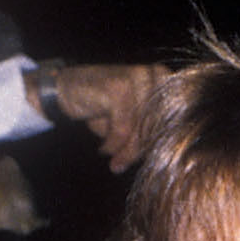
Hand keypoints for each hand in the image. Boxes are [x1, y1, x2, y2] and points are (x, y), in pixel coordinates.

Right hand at [47, 63, 167, 172]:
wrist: (67, 89)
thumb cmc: (102, 107)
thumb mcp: (129, 123)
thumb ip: (146, 135)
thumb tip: (160, 161)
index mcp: (164, 79)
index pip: (173, 121)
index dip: (158, 144)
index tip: (145, 163)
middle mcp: (155, 75)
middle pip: (157, 126)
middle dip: (139, 150)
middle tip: (121, 164)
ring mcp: (138, 78)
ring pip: (141, 130)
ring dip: (125, 150)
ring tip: (113, 159)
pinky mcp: (120, 88)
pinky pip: (122, 129)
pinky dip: (111, 143)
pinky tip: (103, 147)